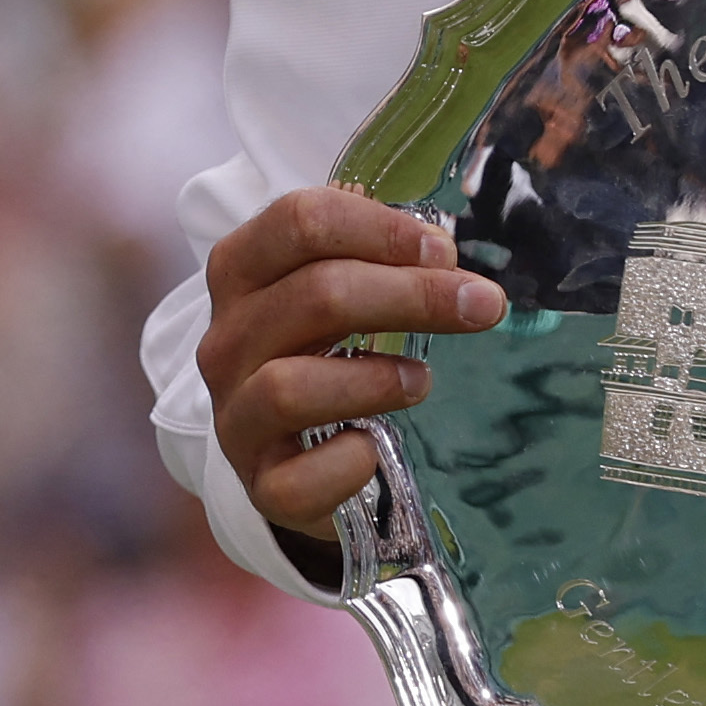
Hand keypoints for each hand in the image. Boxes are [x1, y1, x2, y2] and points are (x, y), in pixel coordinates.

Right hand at [198, 187, 503, 560]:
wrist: (292, 451)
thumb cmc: (323, 353)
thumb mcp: (336, 291)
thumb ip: (378, 261)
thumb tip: (444, 254)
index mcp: (241, 271)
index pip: (298, 221)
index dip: (380, 229)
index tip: (444, 251)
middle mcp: (225, 340)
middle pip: (315, 295)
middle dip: (412, 295)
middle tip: (481, 305)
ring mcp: (235, 416)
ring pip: (290, 386)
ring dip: (375, 380)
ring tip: (422, 380)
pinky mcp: (260, 484)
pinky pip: (299, 480)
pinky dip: (346, 464)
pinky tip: (373, 449)